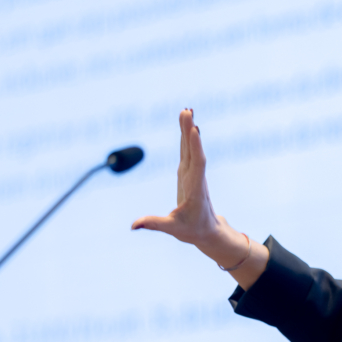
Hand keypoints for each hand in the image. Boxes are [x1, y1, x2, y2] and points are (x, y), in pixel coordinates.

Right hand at [131, 109, 268, 288]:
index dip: (196, 147)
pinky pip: (187, 151)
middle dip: (189, 131)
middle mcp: (196, 178)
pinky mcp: (187, 173)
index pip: (197, 164)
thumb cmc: (193, 230)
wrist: (208, 231)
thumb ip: (154, 224)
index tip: (195, 129)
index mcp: (195, 190)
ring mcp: (192, 174)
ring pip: (190, 149)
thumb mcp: (174, 230)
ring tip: (186, 110)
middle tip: (187, 111)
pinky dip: (186, 138)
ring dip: (188, 130)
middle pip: (193, 151)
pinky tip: (187, 124)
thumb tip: (133, 225)